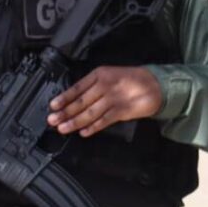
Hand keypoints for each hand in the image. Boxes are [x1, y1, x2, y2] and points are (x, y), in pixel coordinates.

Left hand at [47, 66, 162, 136]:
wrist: (155, 84)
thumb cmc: (130, 80)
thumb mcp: (109, 75)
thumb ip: (93, 86)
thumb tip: (74, 100)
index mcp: (99, 75)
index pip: (77, 87)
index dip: (64, 98)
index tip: (53, 106)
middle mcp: (104, 85)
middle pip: (80, 101)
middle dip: (65, 112)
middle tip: (52, 120)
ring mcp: (113, 99)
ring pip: (89, 113)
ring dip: (74, 122)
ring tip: (63, 128)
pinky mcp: (122, 111)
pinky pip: (104, 121)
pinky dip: (93, 127)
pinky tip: (83, 132)